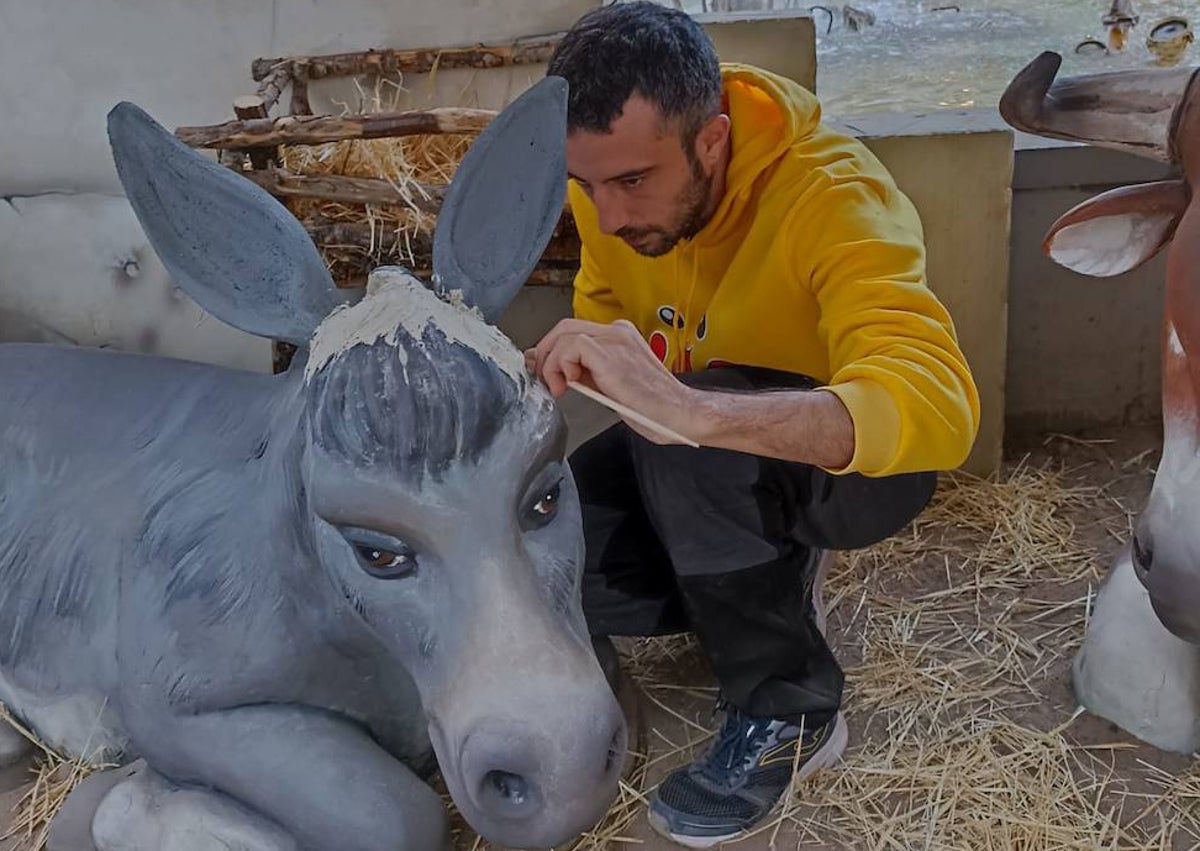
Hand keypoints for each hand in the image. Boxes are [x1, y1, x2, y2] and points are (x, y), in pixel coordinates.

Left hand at [524, 319, 697, 444]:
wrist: (679, 414)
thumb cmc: (652, 407)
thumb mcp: (608, 386)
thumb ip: (581, 372)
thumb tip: (548, 367)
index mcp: (619, 337)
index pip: (574, 332)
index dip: (552, 350)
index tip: (545, 372)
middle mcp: (616, 332)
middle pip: (564, 328)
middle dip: (545, 353)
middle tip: (544, 380)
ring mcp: (614, 340)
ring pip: (563, 335)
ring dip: (550, 363)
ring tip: (558, 388)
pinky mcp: (609, 354)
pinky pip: (570, 347)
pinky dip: (559, 365)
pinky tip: (567, 384)